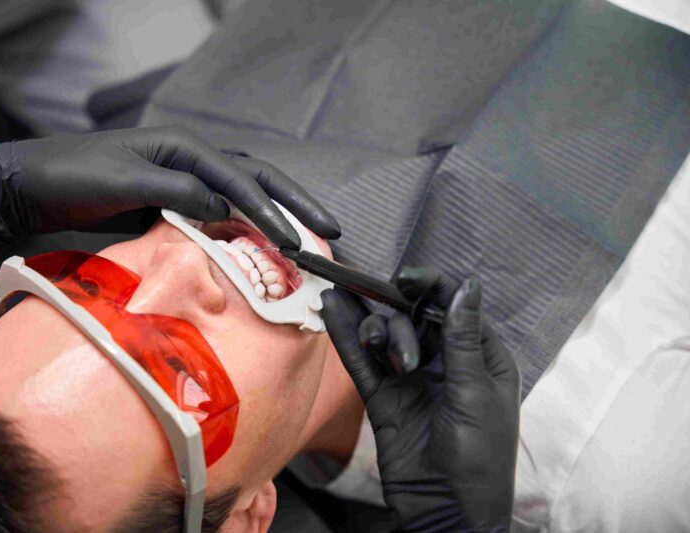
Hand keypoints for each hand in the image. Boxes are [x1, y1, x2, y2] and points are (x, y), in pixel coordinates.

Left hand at [0, 126, 339, 252]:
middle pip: (257, 180)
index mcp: (184, 148)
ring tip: (307, 240)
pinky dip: (245, 229)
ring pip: (243, 196)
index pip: (241, 181)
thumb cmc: (72, 176)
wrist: (34, 185)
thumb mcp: (122, 181)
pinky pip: (220, 213)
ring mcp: (184, 180)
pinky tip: (259, 248)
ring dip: (276, 217)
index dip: (272, 212)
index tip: (297, 242)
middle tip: (330, 229)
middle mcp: (192, 160)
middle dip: (295, 204)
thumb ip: (174, 192)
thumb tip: (222, 208)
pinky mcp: (174, 200)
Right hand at [321, 267, 519, 531]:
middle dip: (401, 323)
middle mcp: (444, 362)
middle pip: (414, 318)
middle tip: (403, 360)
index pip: (453, 307)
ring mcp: (411, 378)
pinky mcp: (383, 396)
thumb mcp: (474, 394)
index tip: (405, 278)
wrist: (447, 512)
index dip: (431, 287)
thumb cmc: (478, 458)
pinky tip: (331, 310)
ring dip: (377, 333)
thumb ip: (463, 339)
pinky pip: (364, 361)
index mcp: (479, 357)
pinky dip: (348, 337)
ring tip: (375, 349)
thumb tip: (468, 286)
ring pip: (386, 336)